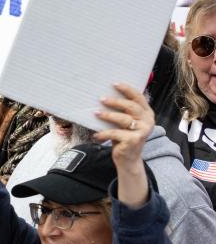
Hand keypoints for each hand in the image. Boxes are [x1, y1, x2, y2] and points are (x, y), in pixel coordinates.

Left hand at [93, 83, 153, 206]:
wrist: (128, 159)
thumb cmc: (124, 137)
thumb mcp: (125, 122)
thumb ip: (123, 111)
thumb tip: (105, 95)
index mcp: (147, 113)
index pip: (138, 98)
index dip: (127, 89)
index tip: (114, 84)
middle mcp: (148, 121)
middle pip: (131, 107)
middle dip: (115, 101)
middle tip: (101, 99)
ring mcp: (142, 131)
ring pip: (123, 119)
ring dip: (107, 115)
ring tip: (96, 113)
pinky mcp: (134, 140)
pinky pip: (115, 133)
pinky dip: (104, 133)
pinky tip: (96, 135)